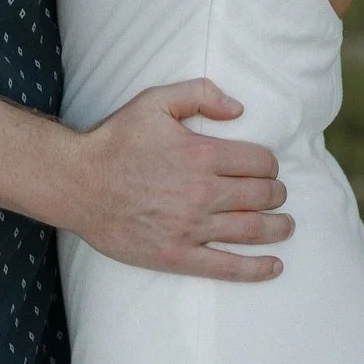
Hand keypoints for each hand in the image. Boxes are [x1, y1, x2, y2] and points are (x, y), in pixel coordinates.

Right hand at [65, 78, 290, 281]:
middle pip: (262, 195)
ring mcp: (191, 227)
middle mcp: (202, 192)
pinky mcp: (177, 255)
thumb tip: (238, 109)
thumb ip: (200, 94)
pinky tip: (275, 266)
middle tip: (276, 194)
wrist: (78, 183)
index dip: (269, 163)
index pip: (259, 161)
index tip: (266, 167)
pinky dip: (257, 268)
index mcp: (200, 154)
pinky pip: (227, 266)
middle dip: (276, 193)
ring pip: (252, 230)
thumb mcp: (154, 101)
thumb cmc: (115, 141)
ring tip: (286, 225)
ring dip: (278, 228)